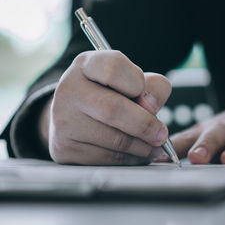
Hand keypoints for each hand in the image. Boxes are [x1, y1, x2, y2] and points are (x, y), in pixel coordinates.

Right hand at [39, 50, 171, 164]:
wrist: (76, 118)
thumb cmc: (113, 95)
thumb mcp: (134, 81)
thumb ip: (153, 87)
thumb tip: (152, 108)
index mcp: (87, 64)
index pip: (114, 67)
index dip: (137, 83)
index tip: (145, 96)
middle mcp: (69, 89)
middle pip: (113, 109)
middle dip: (145, 125)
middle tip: (162, 134)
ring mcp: (63, 121)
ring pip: (114, 139)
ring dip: (142, 147)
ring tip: (154, 145)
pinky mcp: (65, 149)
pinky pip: (108, 159)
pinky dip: (130, 159)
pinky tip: (137, 154)